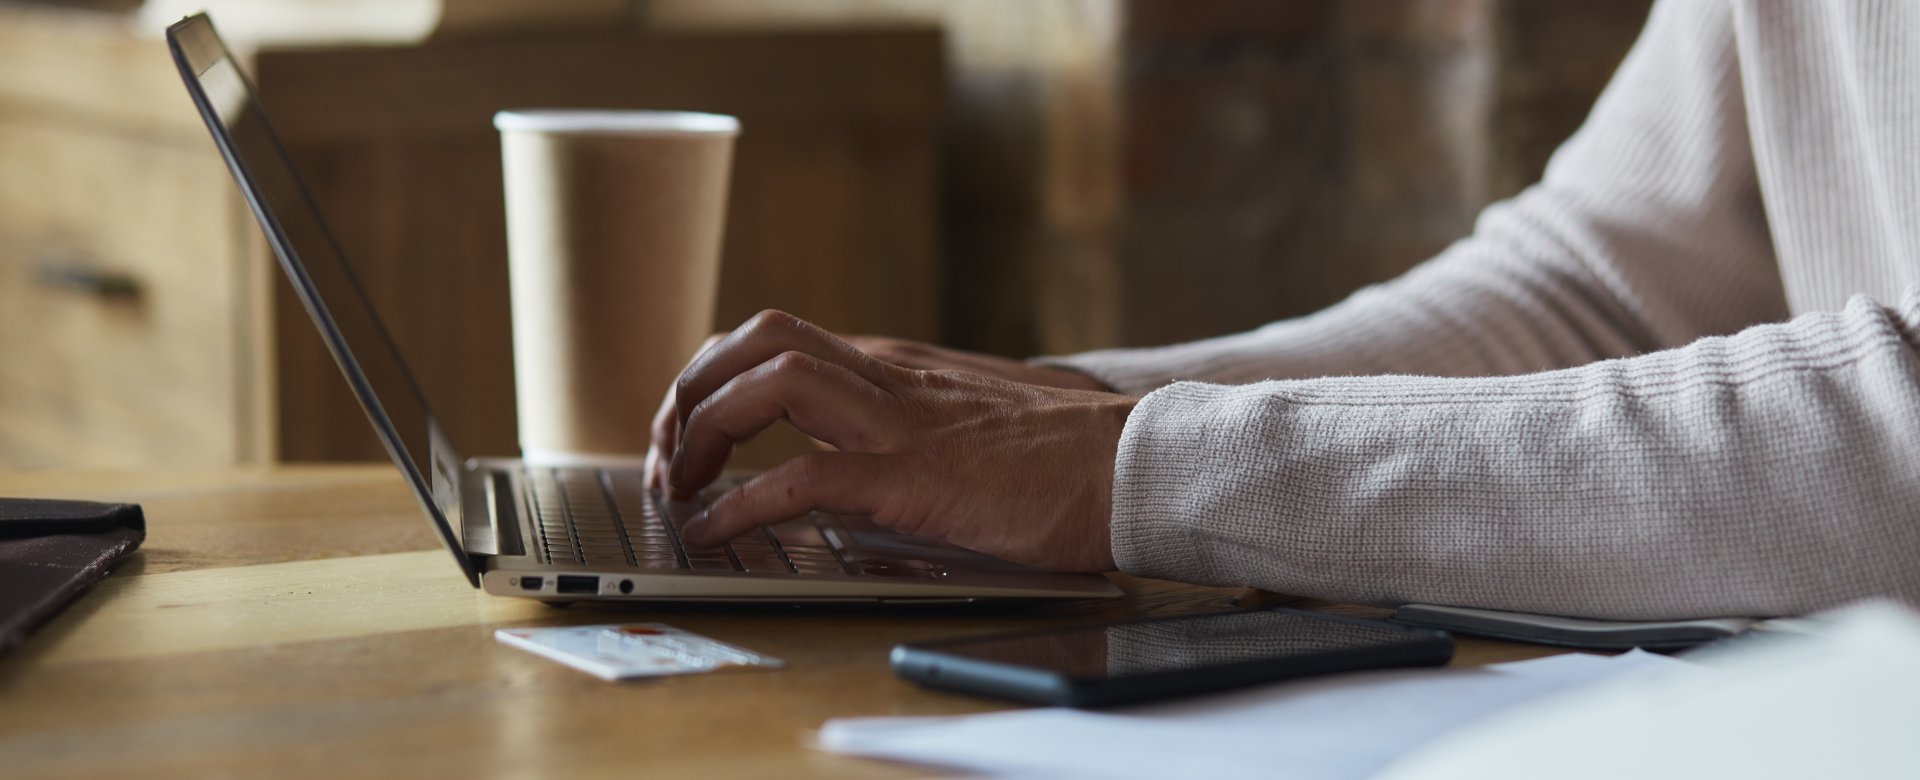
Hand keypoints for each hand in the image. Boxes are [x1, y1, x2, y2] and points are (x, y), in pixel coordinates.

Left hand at [646, 327, 1110, 488]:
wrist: (1136, 463)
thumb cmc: (1062, 458)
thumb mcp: (964, 422)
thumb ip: (903, 426)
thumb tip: (836, 469)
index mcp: (895, 367)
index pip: (775, 340)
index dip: (711, 378)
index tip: (685, 432)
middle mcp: (887, 377)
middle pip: (755, 340)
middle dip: (689, 391)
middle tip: (666, 455)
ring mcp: (901, 422)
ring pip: (770, 381)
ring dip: (703, 429)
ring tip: (680, 485)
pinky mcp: (916, 477)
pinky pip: (806, 477)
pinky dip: (745, 503)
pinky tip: (718, 530)